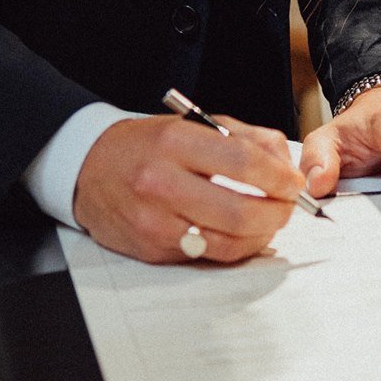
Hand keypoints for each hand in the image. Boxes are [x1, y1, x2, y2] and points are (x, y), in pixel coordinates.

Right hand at [73, 114, 303, 263]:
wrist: (86, 167)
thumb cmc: (145, 145)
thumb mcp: (192, 124)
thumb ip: (244, 137)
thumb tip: (285, 162)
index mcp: (174, 143)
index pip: (243, 163)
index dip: (278, 177)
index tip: (294, 182)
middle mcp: (161, 183)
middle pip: (239, 212)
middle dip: (277, 213)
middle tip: (289, 206)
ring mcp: (155, 222)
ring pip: (227, 243)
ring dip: (261, 236)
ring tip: (270, 221)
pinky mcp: (152, 250)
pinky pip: (206, 256)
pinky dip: (233, 247)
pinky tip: (241, 234)